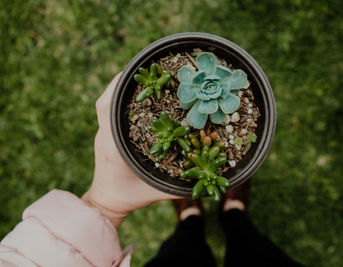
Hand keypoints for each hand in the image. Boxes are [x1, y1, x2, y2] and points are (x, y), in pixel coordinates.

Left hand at [82, 73, 178, 227]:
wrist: (107, 202)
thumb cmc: (130, 198)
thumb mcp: (156, 192)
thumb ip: (180, 187)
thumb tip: (208, 175)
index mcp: (114, 146)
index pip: (107, 109)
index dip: (118, 88)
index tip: (136, 73)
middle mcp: (105, 135)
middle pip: (106, 100)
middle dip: (123, 81)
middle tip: (146, 68)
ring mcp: (104, 133)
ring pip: (106, 102)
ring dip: (120, 87)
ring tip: (143, 75)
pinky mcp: (106, 133)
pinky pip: (110, 109)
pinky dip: (120, 96)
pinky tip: (138, 93)